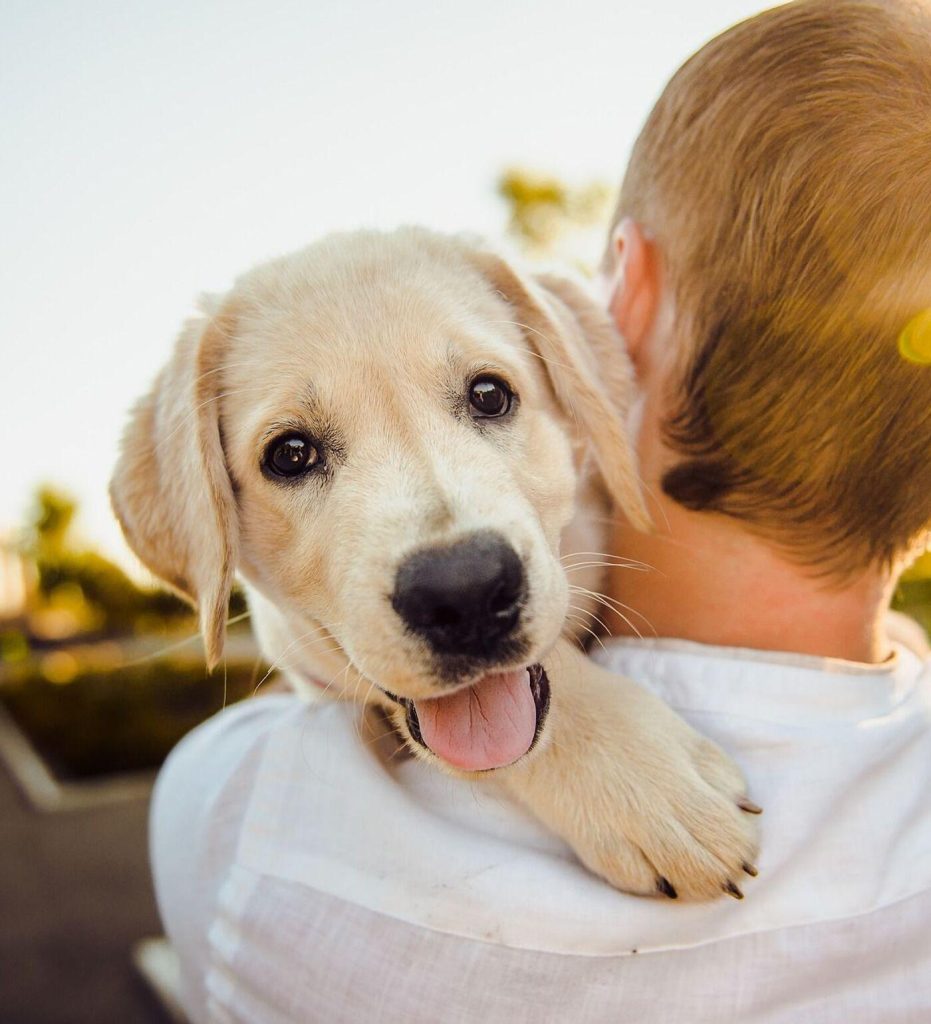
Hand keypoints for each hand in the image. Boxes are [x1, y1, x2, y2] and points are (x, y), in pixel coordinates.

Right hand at [499, 640, 760, 900]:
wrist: (538, 710)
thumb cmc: (605, 707)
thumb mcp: (669, 724)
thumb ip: (707, 763)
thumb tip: (744, 805)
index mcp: (684, 769)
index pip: (736, 826)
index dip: (745, 839)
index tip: (739, 836)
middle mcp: (661, 804)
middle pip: (717, 859)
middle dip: (728, 868)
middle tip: (725, 865)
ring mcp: (626, 828)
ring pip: (683, 880)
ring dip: (697, 884)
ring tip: (694, 876)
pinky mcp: (592, 842)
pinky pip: (635, 882)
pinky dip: (652, 883)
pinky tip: (654, 874)